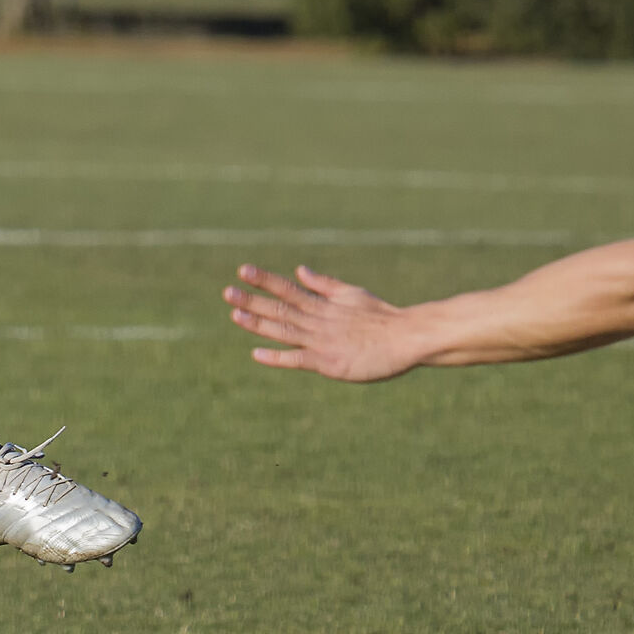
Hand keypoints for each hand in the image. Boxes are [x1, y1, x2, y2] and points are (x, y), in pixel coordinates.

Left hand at [222, 263, 424, 381]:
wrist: (406, 339)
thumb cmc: (383, 317)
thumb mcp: (352, 294)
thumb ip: (324, 284)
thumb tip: (299, 270)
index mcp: (323, 304)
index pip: (288, 289)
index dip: (265, 280)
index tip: (243, 271)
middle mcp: (318, 321)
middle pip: (280, 308)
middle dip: (252, 300)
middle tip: (227, 292)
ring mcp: (322, 341)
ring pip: (284, 330)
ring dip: (258, 323)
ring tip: (234, 314)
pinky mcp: (328, 363)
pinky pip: (298, 360)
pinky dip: (277, 357)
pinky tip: (256, 353)